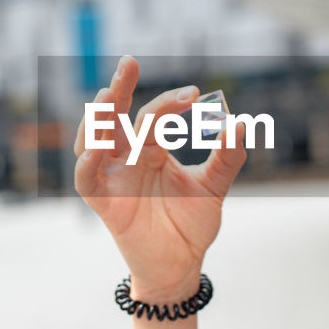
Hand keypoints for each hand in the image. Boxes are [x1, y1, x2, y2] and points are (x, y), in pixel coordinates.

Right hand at [73, 56, 246, 294]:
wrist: (181, 266)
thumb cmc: (190, 225)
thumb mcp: (214, 188)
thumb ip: (226, 158)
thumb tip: (241, 124)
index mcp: (151, 150)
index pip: (155, 117)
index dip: (171, 102)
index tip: (197, 94)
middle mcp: (127, 159)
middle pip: (115, 117)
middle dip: (118, 88)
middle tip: (128, 62)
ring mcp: (113, 178)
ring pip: (93, 141)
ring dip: (97, 119)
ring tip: (105, 96)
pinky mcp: (104, 203)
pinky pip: (86, 179)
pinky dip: (89, 162)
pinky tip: (100, 147)